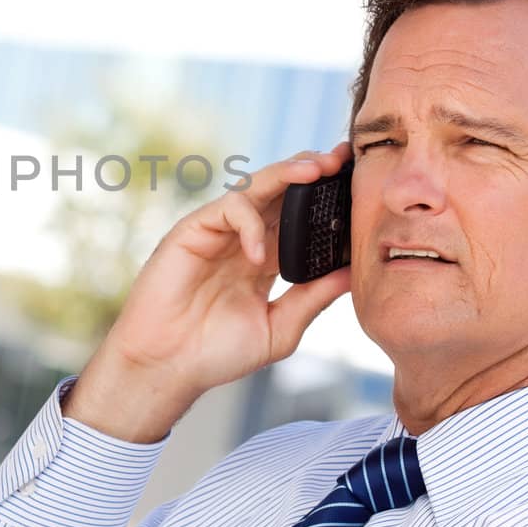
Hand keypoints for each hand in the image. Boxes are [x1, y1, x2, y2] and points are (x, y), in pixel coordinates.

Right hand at [64, 144, 353, 442]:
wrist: (168, 367)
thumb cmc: (216, 353)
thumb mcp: (280, 328)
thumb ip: (312, 298)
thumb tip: (355, 273)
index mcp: (265, 257)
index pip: (301, 217)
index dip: (327, 199)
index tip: (358, 184)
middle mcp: (243, 237)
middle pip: (281, 190)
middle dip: (313, 171)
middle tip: (343, 159)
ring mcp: (218, 231)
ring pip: (255, 186)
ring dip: (287, 174)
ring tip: (316, 171)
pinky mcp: (192, 230)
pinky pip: (227, 209)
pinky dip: (249, 225)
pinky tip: (260, 255)